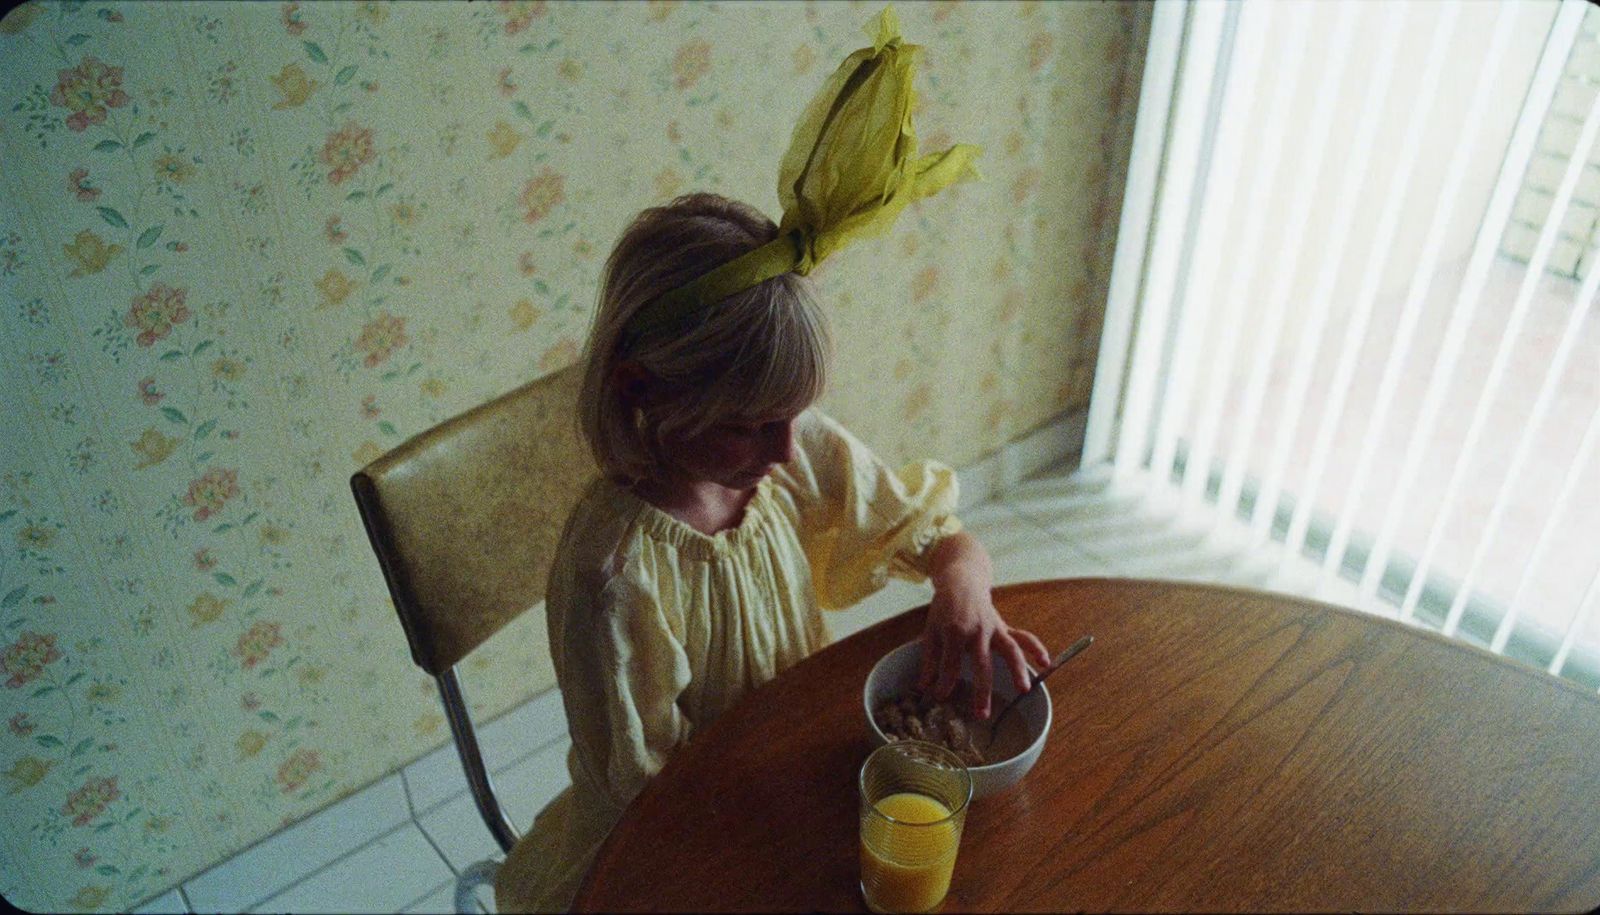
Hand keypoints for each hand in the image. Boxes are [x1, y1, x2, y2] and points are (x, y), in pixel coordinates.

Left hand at [916, 533, 1050, 719]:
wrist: (962, 583)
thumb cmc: (944, 610)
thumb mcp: (930, 632)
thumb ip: (928, 660)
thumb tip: (924, 687)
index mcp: (955, 631)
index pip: (951, 664)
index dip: (945, 683)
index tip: (939, 698)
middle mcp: (978, 631)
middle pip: (983, 664)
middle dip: (983, 691)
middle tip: (982, 714)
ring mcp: (995, 629)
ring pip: (1010, 650)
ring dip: (1018, 670)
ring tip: (1024, 690)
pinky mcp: (1005, 627)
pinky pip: (1024, 637)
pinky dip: (1037, 649)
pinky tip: (1046, 665)